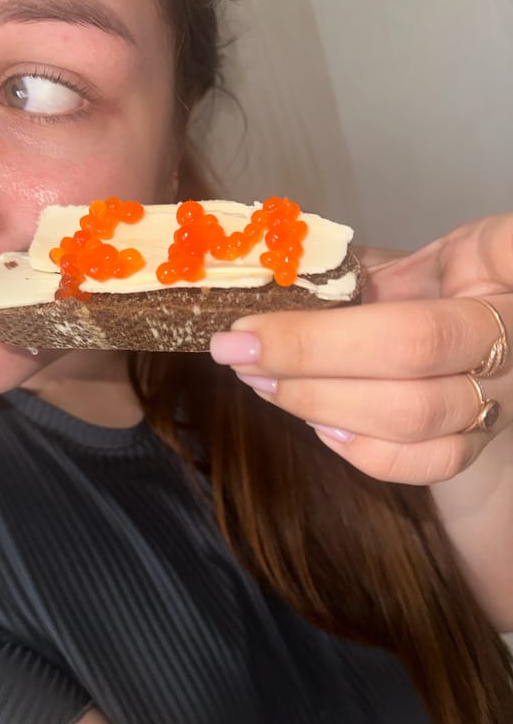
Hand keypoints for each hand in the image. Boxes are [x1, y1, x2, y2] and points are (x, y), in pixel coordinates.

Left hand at [210, 215, 512, 484]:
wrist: (489, 335)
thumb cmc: (440, 286)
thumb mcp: (408, 260)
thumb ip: (357, 270)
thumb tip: (269, 277)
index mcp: (506, 268)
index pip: (469, 266)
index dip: (343, 316)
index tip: (253, 326)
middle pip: (411, 350)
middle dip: (310, 353)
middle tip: (237, 350)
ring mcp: (505, 396)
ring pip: (414, 415)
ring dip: (321, 401)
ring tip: (261, 382)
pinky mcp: (481, 442)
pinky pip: (427, 462)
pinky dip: (362, 451)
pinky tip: (317, 425)